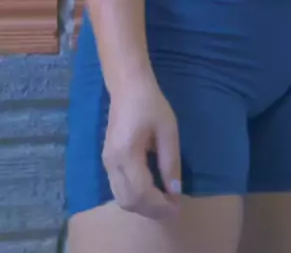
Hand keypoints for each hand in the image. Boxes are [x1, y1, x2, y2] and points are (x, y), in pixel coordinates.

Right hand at [102, 72, 181, 219]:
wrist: (128, 86)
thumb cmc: (150, 103)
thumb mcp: (168, 130)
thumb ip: (171, 162)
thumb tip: (175, 191)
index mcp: (126, 153)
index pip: (141, 193)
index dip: (160, 205)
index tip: (178, 208)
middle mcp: (111, 163)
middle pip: (129, 201)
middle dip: (152, 211)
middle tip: (173, 209)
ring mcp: (106, 163)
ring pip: (122, 198)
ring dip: (143, 206)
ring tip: (164, 203)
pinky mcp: (107, 161)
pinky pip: (119, 189)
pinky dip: (135, 197)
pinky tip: (151, 191)